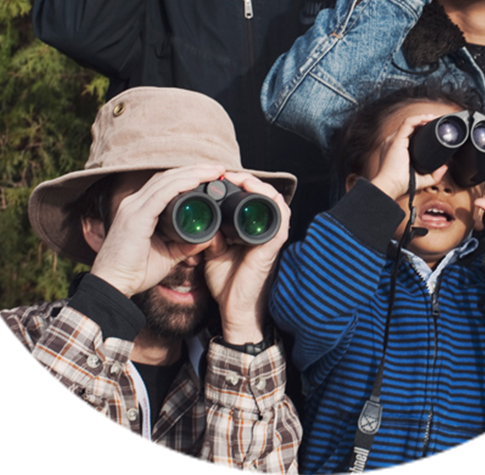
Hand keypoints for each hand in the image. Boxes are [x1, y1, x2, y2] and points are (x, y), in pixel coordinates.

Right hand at [89, 164, 225, 297]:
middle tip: (219, 168)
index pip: (167, 183)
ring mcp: (133, 208)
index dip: (189, 175)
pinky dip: (180, 185)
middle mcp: (135, 203)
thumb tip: (208, 238)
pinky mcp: (135, 218)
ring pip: (167, 181)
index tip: (212, 175)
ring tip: (214, 170)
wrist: (112, 286)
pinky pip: (160, 195)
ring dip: (193, 173)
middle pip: (168, 176)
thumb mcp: (168, 255)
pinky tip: (195, 180)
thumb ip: (186, 245)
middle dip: (195, 169)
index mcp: (140, 208)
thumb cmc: (136, 271)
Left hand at [202, 171, 290, 343]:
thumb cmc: (228, 282)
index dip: (237, 184)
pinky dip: (270, 199)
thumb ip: (210, 236)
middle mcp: (264, 229)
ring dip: (258, 184)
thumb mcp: (213, 252)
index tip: (218, 177)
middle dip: (246, 179)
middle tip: (226, 174)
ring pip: (274, 198)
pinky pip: (281, 215)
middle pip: (263, 194)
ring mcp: (272, 235)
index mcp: (250, 230)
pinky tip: (254, 189)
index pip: (249, 198)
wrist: (235, 309)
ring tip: (239, 177)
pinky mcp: (275, 243)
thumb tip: (203, 220)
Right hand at [369, 113, 449, 200]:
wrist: (390, 187)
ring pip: (410, 122)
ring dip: (423, 118)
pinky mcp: (396, 140)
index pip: (410, 134)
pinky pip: (408, 123)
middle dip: (424, 122)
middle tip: (437, 122)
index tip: (434, 130)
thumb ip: (433, 176)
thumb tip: (444, 168)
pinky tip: (428, 119)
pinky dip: (419, 119)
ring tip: (435, 118)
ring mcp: (394, 140)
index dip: (422, 130)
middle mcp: (394, 142)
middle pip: (410, 127)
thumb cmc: (400, 185)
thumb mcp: (421, 180)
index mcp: (397, 150)